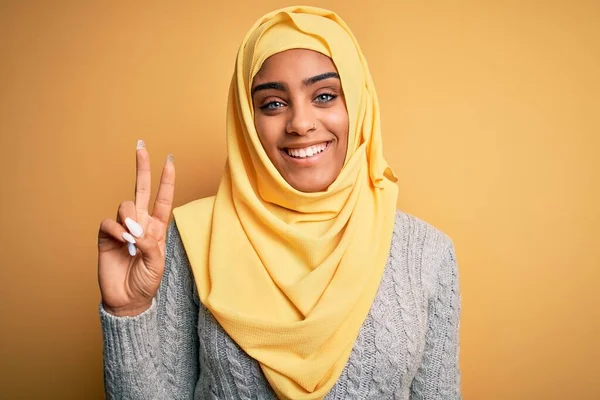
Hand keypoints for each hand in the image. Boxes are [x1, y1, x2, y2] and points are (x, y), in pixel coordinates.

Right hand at [97, 140, 174, 315]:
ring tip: (134, 238)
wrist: (128, 299)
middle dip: (142, 168)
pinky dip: (117, 230)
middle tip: (141, 146)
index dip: (167, 180)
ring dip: (131, 218)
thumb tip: (136, 229)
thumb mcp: (157, 263)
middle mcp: (141, 223)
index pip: (163, 199)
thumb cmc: (146, 281)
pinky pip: (109, 222)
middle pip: (142, 189)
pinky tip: (123, 242)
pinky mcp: (106, 236)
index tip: (170, 160)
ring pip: (126, 205)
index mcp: (158, 227)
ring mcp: (123, 228)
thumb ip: (150, 244)